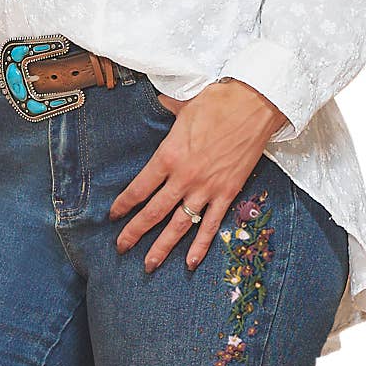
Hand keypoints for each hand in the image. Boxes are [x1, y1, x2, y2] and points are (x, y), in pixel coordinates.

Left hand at [108, 79, 288, 273]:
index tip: (113, 215)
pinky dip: (201, 245)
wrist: (252, 106)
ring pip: (179, 225)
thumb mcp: (183, 105)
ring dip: (162, 247)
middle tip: (121, 247)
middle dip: (135, 231)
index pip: (139, 187)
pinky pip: (211, 225)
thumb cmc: (216, 102)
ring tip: (148, 264)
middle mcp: (184, 177)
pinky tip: (190, 262)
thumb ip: (168, 109)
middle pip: (154, 212)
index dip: (124, 204)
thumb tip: (160, 101)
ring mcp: (206, 189)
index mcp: (169, 155)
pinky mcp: (227, 194)